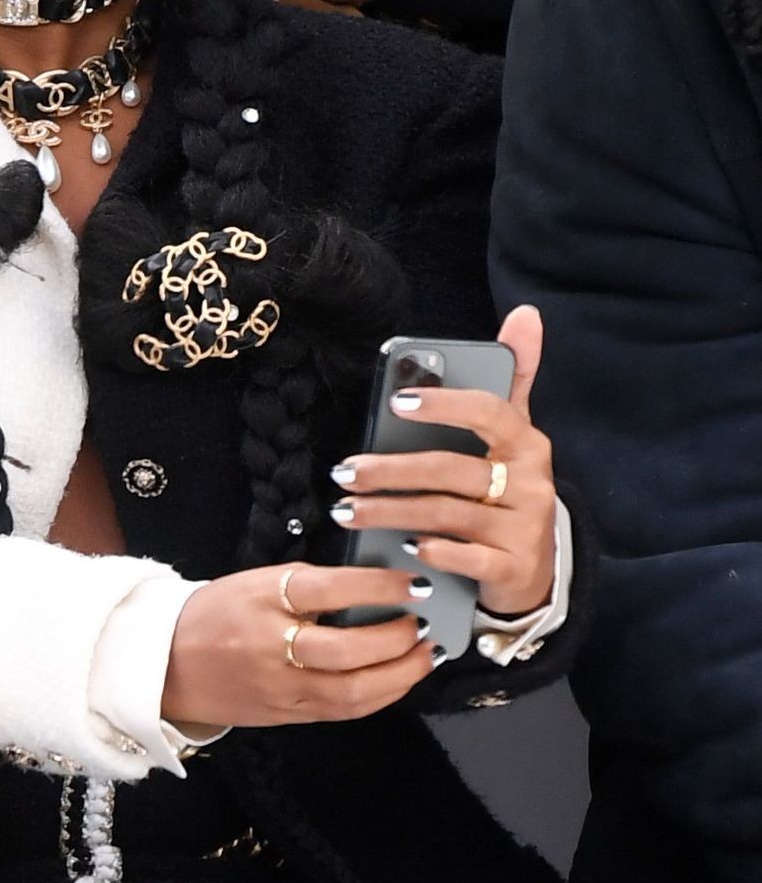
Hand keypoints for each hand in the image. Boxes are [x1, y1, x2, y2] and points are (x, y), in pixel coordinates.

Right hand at [163, 561, 435, 731]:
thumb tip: (375, 586)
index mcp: (262, 601)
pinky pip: (343, 710)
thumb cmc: (216, 613)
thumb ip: (309, 586)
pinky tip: (400, 679)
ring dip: (399, 674)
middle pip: (346, 651)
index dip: (378, 586)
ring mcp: (280, 688)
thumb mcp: (256, 583)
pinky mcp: (287, 715)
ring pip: (352, 691)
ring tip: (425, 654)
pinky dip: (381, 696)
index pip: (329, 590)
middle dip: (396, 639)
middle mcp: (271, 648)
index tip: (415, 582)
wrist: (165, 664)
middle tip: (423, 623)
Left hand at [327, 307, 555, 618]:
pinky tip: (403, 550)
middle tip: (345, 472)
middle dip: (391, 471)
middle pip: (451, 470)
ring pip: (448, 514)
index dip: (444, 406)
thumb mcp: (513, 435)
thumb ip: (513, 376)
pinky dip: (434, 552)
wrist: (536, 568)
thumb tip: (525, 313)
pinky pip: (468, 558)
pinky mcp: (515, 569)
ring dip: (391, 513)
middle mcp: (531, 483)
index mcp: (526, 443)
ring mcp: (525, 528)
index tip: (396, 402)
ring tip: (348, 509)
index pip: (489, 413)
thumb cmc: (508, 491)